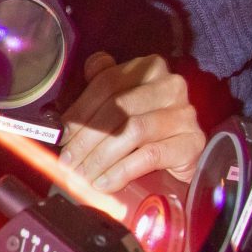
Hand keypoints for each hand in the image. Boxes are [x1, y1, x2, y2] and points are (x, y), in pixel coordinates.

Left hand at [60, 52, 205, 191]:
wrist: (180, 154)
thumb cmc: (141, 127)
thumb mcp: (117, 106)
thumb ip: (93, 98)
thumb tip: (58, 117)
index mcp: (148, 68)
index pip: (107, 83)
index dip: (80, 110)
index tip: (61, 134)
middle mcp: (170, 86)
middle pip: (118, 108)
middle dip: (86, 138)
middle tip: (68, 161)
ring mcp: (184, 113)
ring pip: (133, 131)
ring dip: (101, 157)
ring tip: (83, 174)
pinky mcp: (192, 142)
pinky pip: (150, 155)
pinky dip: (122, 171)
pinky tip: (105, 182)